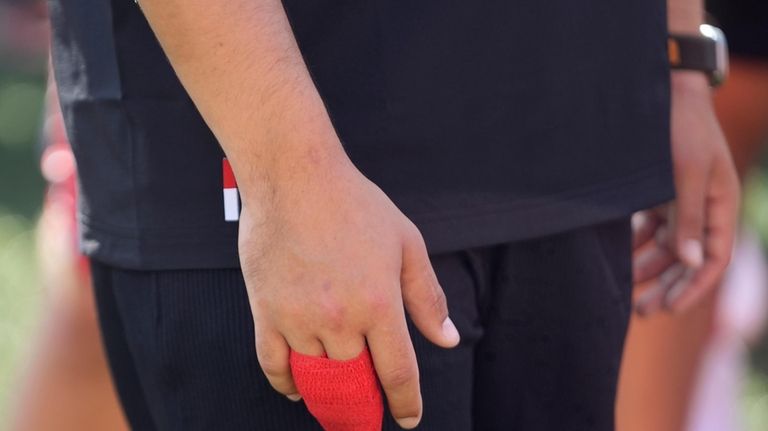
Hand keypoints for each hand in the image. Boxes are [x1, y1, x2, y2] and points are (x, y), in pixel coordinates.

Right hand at [238, 153, 459, 428]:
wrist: (295, 176)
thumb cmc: (354, 204)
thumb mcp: (407, 244)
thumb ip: (427, 296)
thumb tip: (448, 339)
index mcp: (380, 303)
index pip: (398, 372)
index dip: (406, 403)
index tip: (408, 418)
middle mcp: (340, 318)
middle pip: (356, 381)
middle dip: (368, 402)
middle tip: (371, 409)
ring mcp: (298, 318)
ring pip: (316, 376)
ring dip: (329, 392)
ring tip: (338, 398)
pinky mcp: (266, 311)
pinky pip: (273, 364)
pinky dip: (286, 383)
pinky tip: (298, 387)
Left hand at [632, 72, 739, 314]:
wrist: (663, 89)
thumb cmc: (680, 129)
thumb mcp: (685, 174)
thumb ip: (688, 219)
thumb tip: (692, 263)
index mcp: (721, 206)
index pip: (713, 260)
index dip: (693, 288)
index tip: (670, 310)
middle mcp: (703, 208)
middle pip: (688, 260)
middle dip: (668, 287)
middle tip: (642, 312)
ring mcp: (681, 201)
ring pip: (667, 248)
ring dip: (649, 270)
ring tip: (627, 291)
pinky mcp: (659, 193)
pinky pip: (651, 229)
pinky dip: (638, 246)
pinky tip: (619, 260)